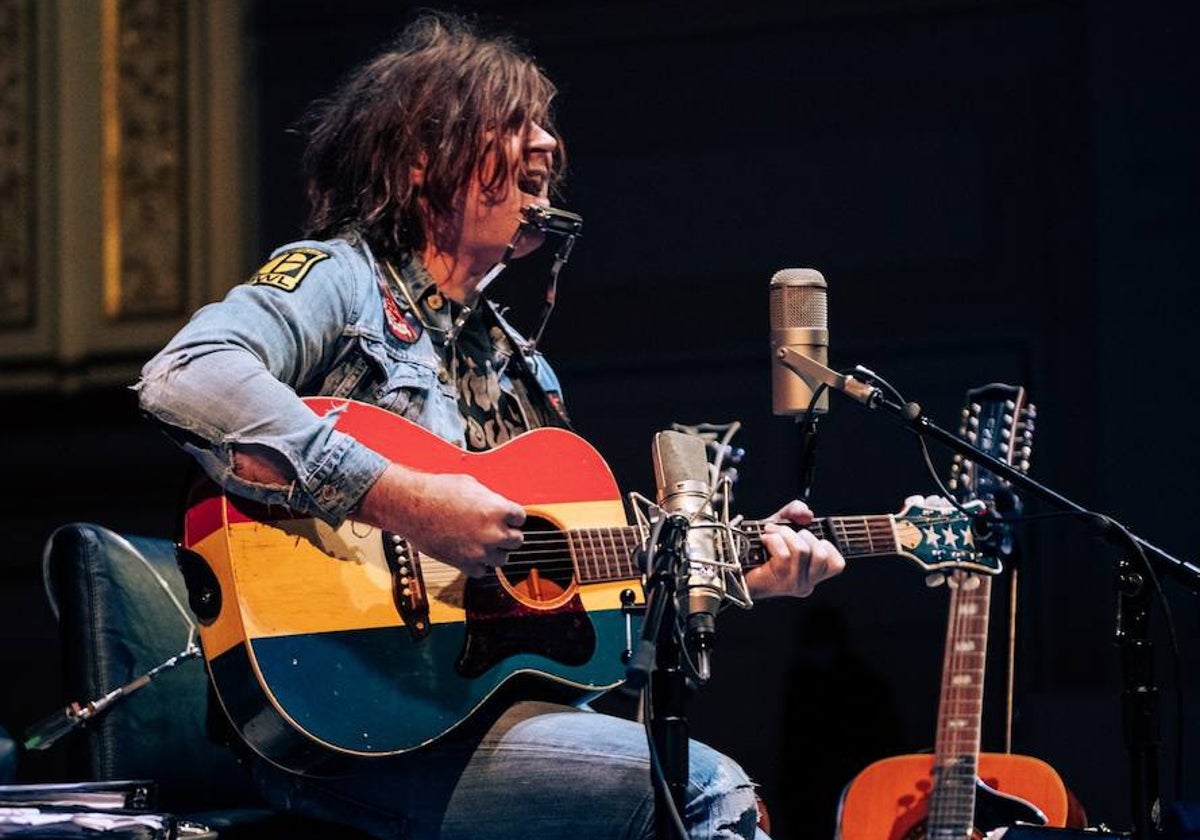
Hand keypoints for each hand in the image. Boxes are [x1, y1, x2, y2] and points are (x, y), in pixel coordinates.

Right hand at [357, 464, 525, 577]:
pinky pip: (482, 571)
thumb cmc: (437, 491)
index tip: (506, 517)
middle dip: (508, 534)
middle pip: (517, 540)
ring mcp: (479, 551)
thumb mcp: (472, 485)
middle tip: (497, 530)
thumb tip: (496, 506)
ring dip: (495, 551)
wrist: (411, 506)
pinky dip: (478, 564)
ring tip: (484, 542)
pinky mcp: (464, 564)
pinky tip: (470, 553)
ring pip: (502, 559)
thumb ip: (490, 499)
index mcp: (498, 509)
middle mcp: (493, 532)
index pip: (521, 518)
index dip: (512, 516)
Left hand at [745, 500, 844, 598]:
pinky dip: (773, 541)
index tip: (805, 536)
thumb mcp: (782, 524)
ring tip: (771, 534)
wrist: (732, 563)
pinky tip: (765, 541)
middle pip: (820, 553)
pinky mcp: (778, 581)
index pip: (837, 564)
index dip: (825, 544)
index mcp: (812, 574)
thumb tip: (807, 513)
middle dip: (799, 534)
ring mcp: (793, 584)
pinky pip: (784, 555)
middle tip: (782, 532)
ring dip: (784, 534)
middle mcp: (806, 583)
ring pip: (802, 551)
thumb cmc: (758, 547)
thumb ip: (795, 512)